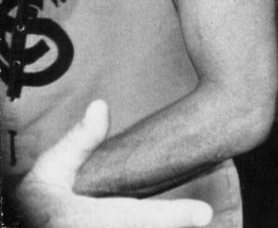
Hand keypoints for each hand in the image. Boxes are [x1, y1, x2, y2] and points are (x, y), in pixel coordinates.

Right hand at [14, 100, 212, 227]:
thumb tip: (100, 106)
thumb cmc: (40, 201)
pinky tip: (177, 217)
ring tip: (190, 214)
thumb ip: (78, 142)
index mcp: (84, 220)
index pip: (136, 218)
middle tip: (202, 214)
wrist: (28, 226)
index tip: (204, 214)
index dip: (172, 217)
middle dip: (173, 222)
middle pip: (145, 227)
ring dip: (167, 223)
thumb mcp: (51, 171)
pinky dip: (159, 224)